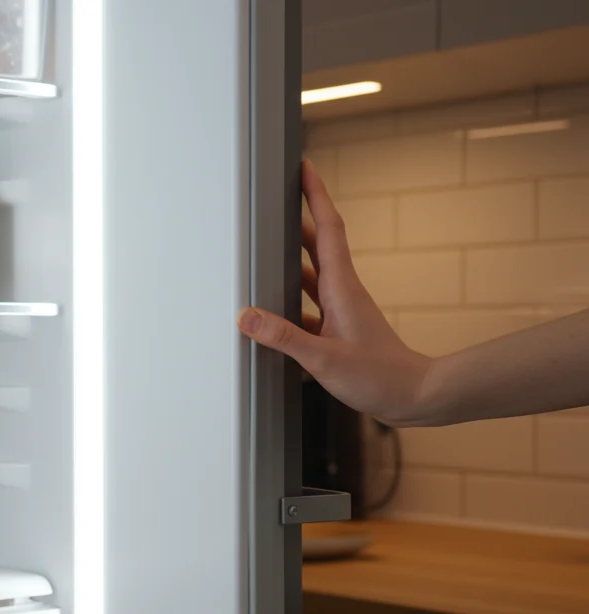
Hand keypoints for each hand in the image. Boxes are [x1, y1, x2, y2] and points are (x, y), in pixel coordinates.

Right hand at [237, 161, 436, 426]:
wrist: (415, 397)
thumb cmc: (379, 376)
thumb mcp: (323, 358)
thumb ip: (282, 336)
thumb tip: (246, 315)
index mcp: (342, 288)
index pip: (327, 230)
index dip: (316, 196)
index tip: (305, 169)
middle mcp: (342, 293)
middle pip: (316, 244)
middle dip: (297, 217)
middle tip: (277, 197)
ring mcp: (341, 310)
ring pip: (311, 274)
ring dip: (291, 257)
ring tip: (265, 246)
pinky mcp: (339, 329)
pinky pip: (308, 304)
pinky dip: (290, 298)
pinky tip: (273, 311)